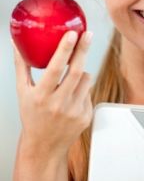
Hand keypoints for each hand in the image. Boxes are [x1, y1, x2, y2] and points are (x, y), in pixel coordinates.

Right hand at [13, 30, 92, 158]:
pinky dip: (83, 88)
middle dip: (83, 50)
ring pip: (86, 80)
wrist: (44, 146)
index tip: (72, 34)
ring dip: (82, 72)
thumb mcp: (23, 92)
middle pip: (77, 71)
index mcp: (42, 96)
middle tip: (87, 34)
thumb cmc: (32, 117)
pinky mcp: (86, 116)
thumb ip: (22, 67)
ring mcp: (75, 111)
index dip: (65, 50)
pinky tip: (72, 96)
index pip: (55, 69)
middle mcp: (59, 104)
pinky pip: (89, 92)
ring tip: (72, 76)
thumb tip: (17, 45)